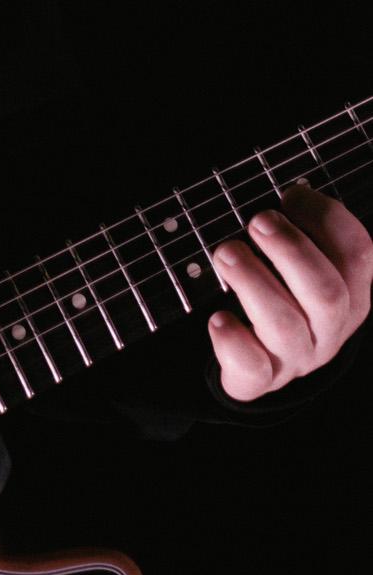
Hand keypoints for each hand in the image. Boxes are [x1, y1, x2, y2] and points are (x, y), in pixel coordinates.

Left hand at [209, 185, 372, 400]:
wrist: (260, 364)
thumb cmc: (283, 297)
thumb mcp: (301, 265)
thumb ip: (301, 232)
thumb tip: (289, 194)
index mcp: (350, 292)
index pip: (357, 252)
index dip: (326, 217)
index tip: (290, 196)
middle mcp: (330, 328)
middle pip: (327, 293)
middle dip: (291, 250)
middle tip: (257, 222)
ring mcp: (297, 357)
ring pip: (285, 325)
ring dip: (253, 281)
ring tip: (226, 253)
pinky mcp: (261, 379)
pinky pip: (253, 368)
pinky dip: (233, 340)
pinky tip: (218, 318)